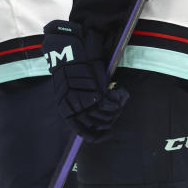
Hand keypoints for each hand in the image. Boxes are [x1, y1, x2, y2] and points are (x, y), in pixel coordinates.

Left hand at [42, 20, 128, 141]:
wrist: (69, 52)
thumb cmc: (73, 69)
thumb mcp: (73, 91)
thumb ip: (83, 104)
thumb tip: (98, 116)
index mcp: (66, 110)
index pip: (82, 131)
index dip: (96, 136)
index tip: (106, 134)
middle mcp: (74, 109)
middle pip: (99, 124)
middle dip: (111, 118)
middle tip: (116, 108)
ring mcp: (85, 102)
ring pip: (107, 116)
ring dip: (117, 109)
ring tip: (119, 97)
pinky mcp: (94, 93)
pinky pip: (112, 105)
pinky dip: (119, 99)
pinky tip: (121, 92)